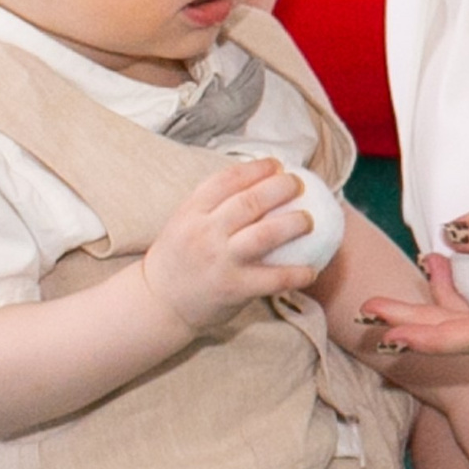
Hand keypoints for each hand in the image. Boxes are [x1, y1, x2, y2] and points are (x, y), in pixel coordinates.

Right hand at [141, 156, 319, 335]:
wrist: (157, 304)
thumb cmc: (177, 258)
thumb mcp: (183, 222)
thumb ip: (211, 204)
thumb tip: (255, 181)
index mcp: (191, 212)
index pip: (227, 180)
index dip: (256, 168)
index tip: (276, 164)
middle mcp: (205, 233)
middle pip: (250, 202)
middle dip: (281, 188)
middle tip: (298, 183)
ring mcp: (220, 260)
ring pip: (265, 234)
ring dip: (293, 223)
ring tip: (308, 220)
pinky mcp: (233, 288)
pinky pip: (272, 278)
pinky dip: (295, 274)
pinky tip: (311, 270)